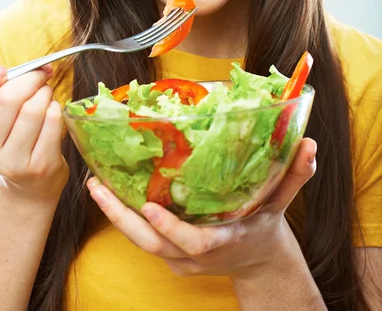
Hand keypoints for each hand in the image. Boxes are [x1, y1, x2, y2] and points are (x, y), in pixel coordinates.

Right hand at [0, 65, 68, 202]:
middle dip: (29, 80)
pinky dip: (56, 108)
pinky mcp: (40, 165)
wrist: (29, 185)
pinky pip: (53, 121)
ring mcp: (14, 161)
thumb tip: (28, 68)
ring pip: (34, 109)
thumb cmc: (13, 141)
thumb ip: (1, 94)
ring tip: (45, 95)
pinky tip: (52, 111)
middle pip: (9, 99)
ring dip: (45, 93)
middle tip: (38, 77)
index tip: (4, 71)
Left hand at [87, 137, 316, 277]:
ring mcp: (181, 260)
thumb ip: (295, 175)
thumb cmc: (266, 226)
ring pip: (142, 243)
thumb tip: (309, 144)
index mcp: (223, 240)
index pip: (194, 243)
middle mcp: (197, 255)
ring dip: (116, 215)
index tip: (149, 206)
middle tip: (98, 187)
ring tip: (96, 184)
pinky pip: (144, 238)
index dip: (171, 228)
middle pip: (152, 244)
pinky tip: (112, 191)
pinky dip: (126, 217)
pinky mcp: (172, 256)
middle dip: (121, 218)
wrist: (258, 261)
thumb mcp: (281, 202)